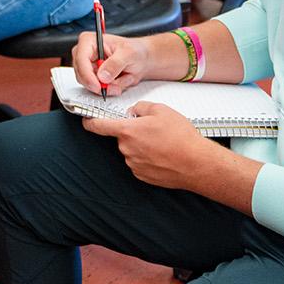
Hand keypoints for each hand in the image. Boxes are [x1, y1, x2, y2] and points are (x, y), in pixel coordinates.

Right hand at [71, 31, 152, 95]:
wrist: (142, 60)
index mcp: (89, 41)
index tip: (98, 86)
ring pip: (89, 84)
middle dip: (101, 83)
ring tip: (123, 78)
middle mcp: (85, 53)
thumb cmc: (135, 50)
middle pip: (82, 74)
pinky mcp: (93, 76)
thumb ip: (115, 63)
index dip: (87, 75)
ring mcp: (88, 66)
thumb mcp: (129, 54)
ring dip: (108, 86)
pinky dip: (110, 88)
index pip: (81, 60)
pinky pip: (96, 88)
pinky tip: (120, 80)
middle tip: (116, 86)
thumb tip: (103, 75)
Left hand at [82, 103, 222, 190]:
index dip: (90, 121)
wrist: (197, 163)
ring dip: (142, 146)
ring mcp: (134, 164)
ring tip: (163, 144)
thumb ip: (140, 107)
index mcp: (127, 131)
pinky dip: (148, 158)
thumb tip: (134, 112)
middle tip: (153, 130)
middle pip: (122, 137)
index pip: (99, 126)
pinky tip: (163, 155)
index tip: (86, 120)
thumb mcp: (161, 110)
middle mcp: (127, 149)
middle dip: (133, 132)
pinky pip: (140, 163)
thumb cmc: (182, 138)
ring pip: (132, 150)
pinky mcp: (142, 175)